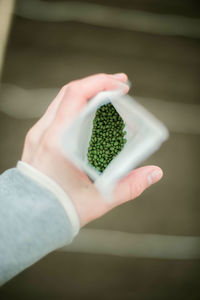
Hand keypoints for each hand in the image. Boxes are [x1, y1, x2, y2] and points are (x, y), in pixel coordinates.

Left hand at [22, 73, 162, 226]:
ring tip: (109, 96)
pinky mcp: (38, 139)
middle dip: (98, 83)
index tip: (122, 86)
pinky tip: (91, 114)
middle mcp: (44, 132)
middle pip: (70, 92)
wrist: (30, 218)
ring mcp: (38, 134)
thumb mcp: (99, 199)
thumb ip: (130, 186)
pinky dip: (77, 106)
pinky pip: (58, 113)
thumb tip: (154, 173)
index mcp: (58, 141)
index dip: (101, 83)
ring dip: (87, 93)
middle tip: (120, 85)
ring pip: (63, 101)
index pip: (76, 95)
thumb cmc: (60, 210)